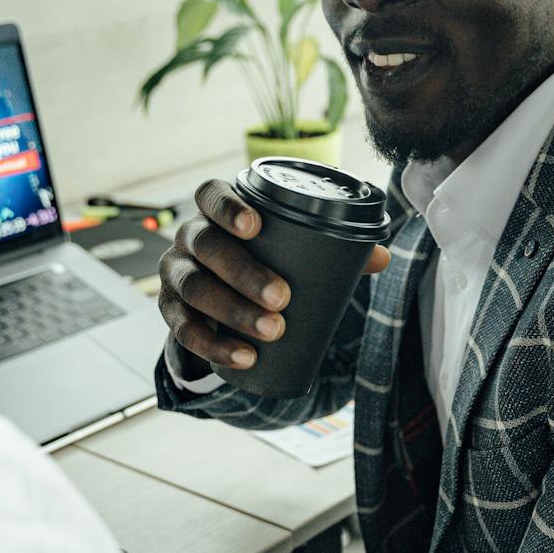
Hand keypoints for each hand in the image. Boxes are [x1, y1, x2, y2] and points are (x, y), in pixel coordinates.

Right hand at [158, 178, 390, 377]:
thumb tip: (381, 257)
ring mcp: (176, 273)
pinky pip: (183, 329)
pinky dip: (214, 346)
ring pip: (194, 288)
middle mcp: (190, 236)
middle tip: (282, 297)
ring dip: (233, 311)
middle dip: (243, 272)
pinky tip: (243, 357)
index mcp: (216, 210)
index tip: (256, 227)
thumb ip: (332, 247)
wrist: (222, 292)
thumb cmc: (263, 256)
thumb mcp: (288, 246)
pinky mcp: (172, 311)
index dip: (228, 208)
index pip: (210, 195)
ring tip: (273, 331)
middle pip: (205, 245)